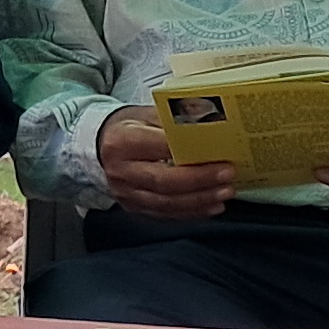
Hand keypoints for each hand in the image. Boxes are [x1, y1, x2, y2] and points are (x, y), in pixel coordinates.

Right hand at [95, 109, 241, 219]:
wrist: (100, 146)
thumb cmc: (129, 127)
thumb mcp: (146, 114)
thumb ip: (174, 121)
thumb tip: (210, 125)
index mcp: (122, 142)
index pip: (160, 148)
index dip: (190, 153)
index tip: (219, 153)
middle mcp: (121, 170)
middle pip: (164, 181)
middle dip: (201, 180)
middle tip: (228, 175)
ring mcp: (126, 193)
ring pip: (167, 203)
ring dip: (200, 200)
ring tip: (225, 192)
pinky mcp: (133, 207)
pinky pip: (165, 214)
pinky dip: (191, 212)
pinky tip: (210, 206)